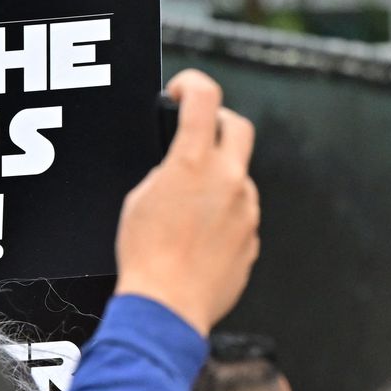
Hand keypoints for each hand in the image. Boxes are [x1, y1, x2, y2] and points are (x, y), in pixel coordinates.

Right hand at [113, 69, 259, 334]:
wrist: (167, 307)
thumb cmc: (146, 257)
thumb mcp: (139, 198)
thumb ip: (166, 172)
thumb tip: (178, 167)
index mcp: (193, 163)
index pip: (204, 98)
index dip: (192, 84)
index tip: (182, 91)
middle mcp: (229, 181)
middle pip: (238, 127)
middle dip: (218, 123)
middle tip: (197, 135)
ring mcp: (246, 210)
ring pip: (239, 177)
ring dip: (219, 180)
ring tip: (187, 209)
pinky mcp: (252, 239)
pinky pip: (241, 215)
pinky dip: (223, 217)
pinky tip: (198, 239)